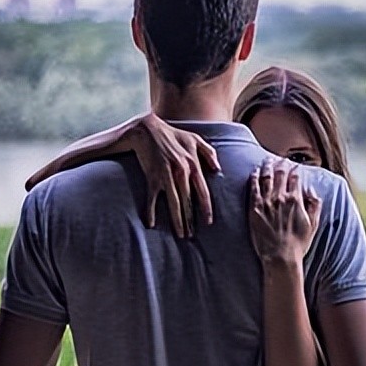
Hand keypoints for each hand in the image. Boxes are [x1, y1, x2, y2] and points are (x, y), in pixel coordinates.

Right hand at [129, 113, 220, 237]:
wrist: (147, 129)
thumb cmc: (173, 135)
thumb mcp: (195, 139)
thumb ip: (209, 153)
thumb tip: (218, 170)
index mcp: (192, 165)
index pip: (202, 192)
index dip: (206, 208)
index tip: (208, 222)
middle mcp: (181, 172)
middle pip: (188, 202)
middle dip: (190, 220)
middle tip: (192, 235)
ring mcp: (165, 176)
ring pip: (174, 203)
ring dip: (177, 220)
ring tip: (180, 234)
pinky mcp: (151, 177)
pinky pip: (152, 198)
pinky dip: (151, 211)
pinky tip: (151, 223)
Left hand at [249, 158, 320, 265]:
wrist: (280, 256)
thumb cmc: (298, 243)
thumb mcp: (313, 224)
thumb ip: (315, 205)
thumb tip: (312, 192)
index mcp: (296, 200)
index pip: (295, 177)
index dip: (294, 169)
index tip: (294, 166)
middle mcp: (280, 198)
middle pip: (280, 174)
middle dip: (281, 164)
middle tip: (280, 160)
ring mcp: (266, 202)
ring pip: (266, 177)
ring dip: (267, 167)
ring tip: (267, 161)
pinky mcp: (254, 208)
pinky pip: (253, 188)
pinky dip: (254, 178)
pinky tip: (254, 172)